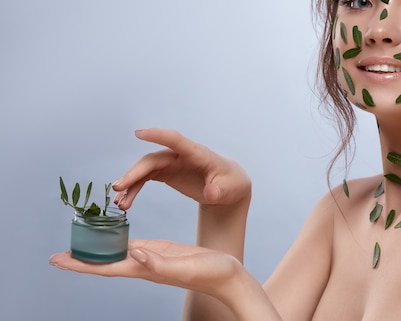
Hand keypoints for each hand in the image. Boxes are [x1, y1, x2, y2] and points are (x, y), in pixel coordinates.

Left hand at [49, 240, 239, 295]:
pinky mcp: (163, 250)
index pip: (106, 267)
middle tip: (58, 255)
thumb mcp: (185, 267)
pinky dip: (120, 241)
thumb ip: (160, 264)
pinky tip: (114, 237)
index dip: (82, 265)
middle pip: (106, 262)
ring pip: (118, 253)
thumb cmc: (212, 274)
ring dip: (97, 250)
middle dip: (82, 259)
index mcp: (147, 269)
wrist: (229, 276)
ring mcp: (154, 258)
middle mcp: (145, 265)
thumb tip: (135, 254)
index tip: (58, 261)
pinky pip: (135, 245)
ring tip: (80, 244)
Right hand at [113, 129, 250, 213]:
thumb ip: (220, 191)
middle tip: (119, 187)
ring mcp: (171, 163)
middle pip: (153, 159)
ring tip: (119, 203)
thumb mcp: (231, 188)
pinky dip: (134, 189)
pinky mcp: (166, 173)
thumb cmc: (231, 183)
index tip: (139, 133)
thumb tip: (211, 194)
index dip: (158, 135)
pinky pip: (145, 178)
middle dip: (135, 172)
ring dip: (130, 184)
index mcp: (197, 154)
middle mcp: (180, 155)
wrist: (228, 188)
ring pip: (145, 169)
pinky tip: (124, 202)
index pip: (176, 140)